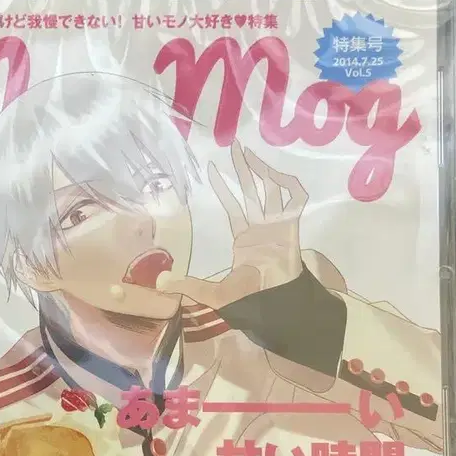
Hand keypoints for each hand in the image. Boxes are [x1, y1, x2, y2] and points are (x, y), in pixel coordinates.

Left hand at [158, 140, 307, 308]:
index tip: (212, 169)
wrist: (274, 307)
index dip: (224, 188)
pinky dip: (288, 186)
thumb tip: (160, 283)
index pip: (234, 207)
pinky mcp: (291, 228)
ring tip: (249, 153)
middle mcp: (261, 228)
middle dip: (244, 171)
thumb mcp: (213, 294)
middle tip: (235, 147)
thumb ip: (189, 286)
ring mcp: (277, 227)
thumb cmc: (249, 301)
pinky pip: (294, 201)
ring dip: (262, 171)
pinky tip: (276, 174)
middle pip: (253, 192)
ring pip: (271, 191)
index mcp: (246, 239)